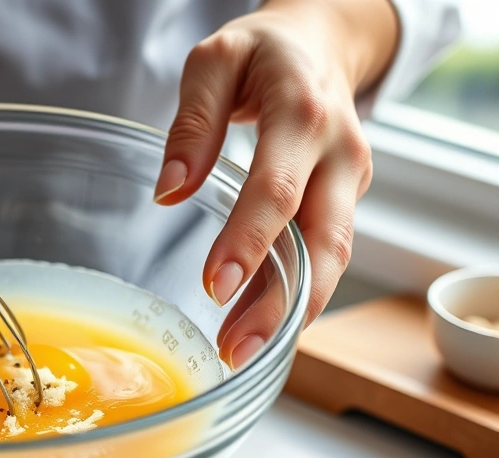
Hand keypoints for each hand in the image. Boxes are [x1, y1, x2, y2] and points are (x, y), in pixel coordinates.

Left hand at [155, 0, 397, 368]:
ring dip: (290, 312)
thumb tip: (170, 189)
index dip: (249, 241)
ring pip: (331, 259)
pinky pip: (323, 254)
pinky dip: (296, 294)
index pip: (278, 189)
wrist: (321, 44)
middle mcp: (338, 155)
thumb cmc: (262, 53)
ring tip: (239, 350)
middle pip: (322, 242)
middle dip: (282, 303)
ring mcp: (348, 182)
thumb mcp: (214, 61)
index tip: (215, 287)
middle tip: (237, 349)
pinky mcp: (344, 201)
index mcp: (303, 114)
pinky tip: (258, 325)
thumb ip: (192, 122)